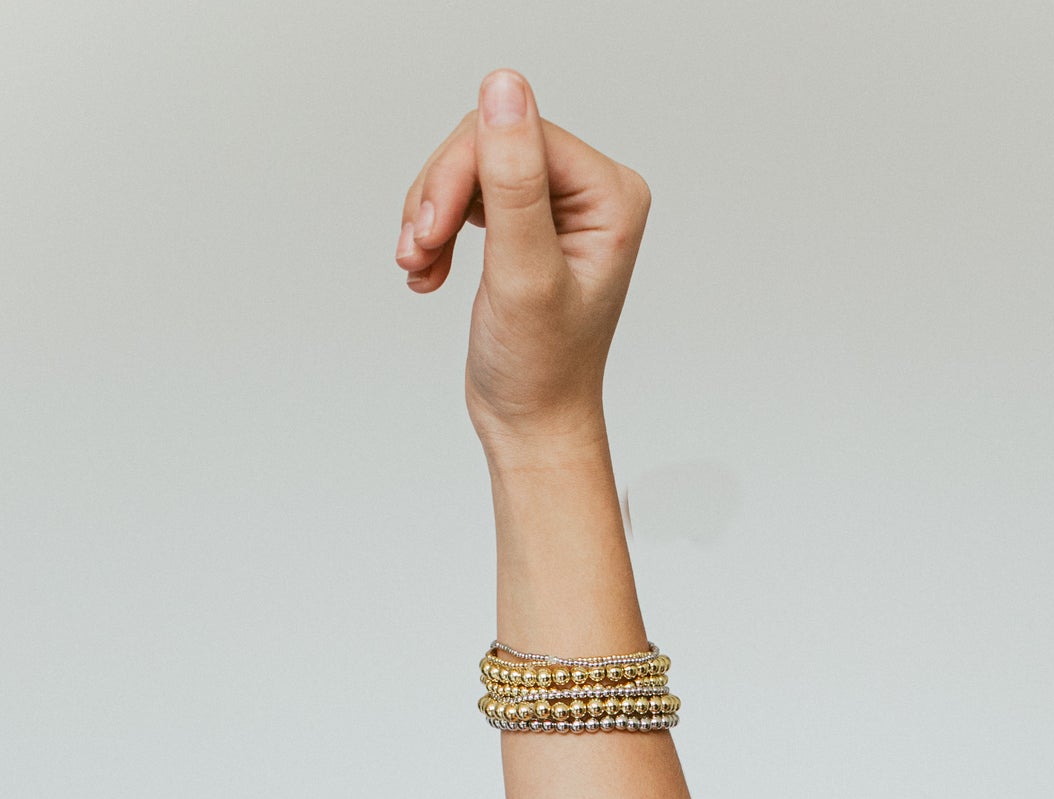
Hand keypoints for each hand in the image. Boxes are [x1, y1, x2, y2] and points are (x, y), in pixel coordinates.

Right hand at [396, 69, 651, 450]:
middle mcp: (592, 192)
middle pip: (491, 143)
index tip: (428, 229)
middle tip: (415, 250)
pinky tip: (426, 272)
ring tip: (417, 264)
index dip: (460, 171)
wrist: (532, 426)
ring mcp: (558, 208)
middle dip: (441, 196)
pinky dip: (435, 230)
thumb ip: (515, 181)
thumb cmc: (542, 369)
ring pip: (470, 168)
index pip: (518, 133)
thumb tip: (504, 88)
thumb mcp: (524, 272)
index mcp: (611, 194)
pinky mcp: (526, 226)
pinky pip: (466, 195)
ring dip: (430, 214)